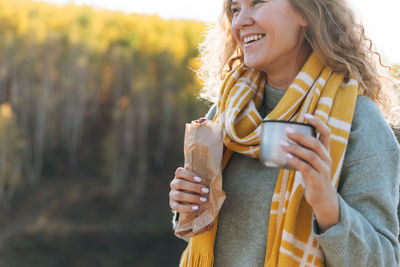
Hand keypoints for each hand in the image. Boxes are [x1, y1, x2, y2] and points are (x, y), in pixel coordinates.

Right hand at [169, 167, 209, 212]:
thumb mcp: (196, 181)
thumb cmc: (195, 187)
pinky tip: (196, 207)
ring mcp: (172, 194)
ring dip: (192, 198)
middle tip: (206, 190)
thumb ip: (200, 179)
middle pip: (180, 184)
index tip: (200, 180)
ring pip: (179, 195)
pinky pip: (178, 207)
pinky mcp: (172, 204)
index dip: (189, 175)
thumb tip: (213, 178)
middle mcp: (173, 184)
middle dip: (194, 187)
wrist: (188, 199)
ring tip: (204, 199)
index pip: (180, 172)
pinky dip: (187, 208)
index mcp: (178, 176)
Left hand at [280, 114, 338, 231]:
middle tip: (287, 130)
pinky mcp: (317, 180)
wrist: (322, 198)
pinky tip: (287, 157)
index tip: (306, 115)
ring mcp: (323, 169)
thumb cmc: (313, 176)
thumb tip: (282, 139)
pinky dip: (296, 161)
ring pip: (311, 155)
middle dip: (301, 135)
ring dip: (295, 148)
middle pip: (315, 143)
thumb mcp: (310, 161)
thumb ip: (302, 151)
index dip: (318, 123)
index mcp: (325, 151)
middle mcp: (326, 158)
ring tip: (282, 143)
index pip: (326, 133)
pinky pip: (307, 169)